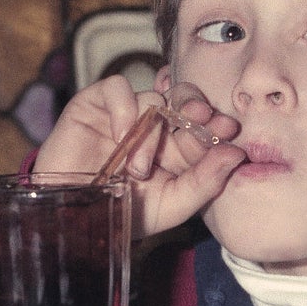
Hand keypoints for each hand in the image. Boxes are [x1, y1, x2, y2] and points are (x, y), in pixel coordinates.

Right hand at [31, 75, 244, 237]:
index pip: (202, 127)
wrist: (70, 218)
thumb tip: (237, 154)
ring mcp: (124, 114)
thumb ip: (205, 182)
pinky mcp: (94, 104)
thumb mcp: (171, 205)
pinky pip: (117, 88)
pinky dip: (124, 109)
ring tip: (137, 169)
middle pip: (183, 99)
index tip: (228, 131)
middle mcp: (153, 127)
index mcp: (175, 149)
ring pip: (153, 99)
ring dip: (149, 134)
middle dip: (196, 107)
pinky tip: (120, 138)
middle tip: (203, 118)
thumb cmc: (120, 214)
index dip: (215, 126)